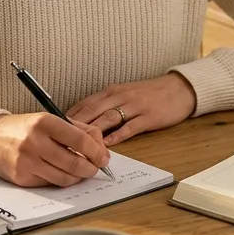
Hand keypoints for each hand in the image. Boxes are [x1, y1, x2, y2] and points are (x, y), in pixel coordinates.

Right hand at [0, 112, 110, 186]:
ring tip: (79, 171)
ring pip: (64, 178)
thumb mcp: (51, 120)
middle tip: (94, 168)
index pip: (80, 140)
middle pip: (74, 163)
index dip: (96, 152)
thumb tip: (102, 149)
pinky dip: (60, 181)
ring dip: (77, 178)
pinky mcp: (21, 178)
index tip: (104, 158)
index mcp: (45, 122)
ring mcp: (27, 162)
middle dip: (91, 169)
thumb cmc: (26, 128)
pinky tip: (59, 173)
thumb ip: (80, 130)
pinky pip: (50, 184)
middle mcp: (35, 142)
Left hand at [66, 72, 196, 145]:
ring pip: (108, 118)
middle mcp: (120, 96)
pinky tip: (108, 145)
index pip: (85, 104)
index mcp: (112, 91)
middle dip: (75, 126)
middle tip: (60, 140)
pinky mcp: (149, 116)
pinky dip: (118, 136)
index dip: (69, 117)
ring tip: (79, 146)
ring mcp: (135, 106)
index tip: (54, 129)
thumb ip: (106, 105)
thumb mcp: (125, 94)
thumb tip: (84, 121)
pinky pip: (130, 126)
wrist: (179, 88)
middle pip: (93, 111)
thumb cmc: (150, 94)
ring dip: (93, 133)